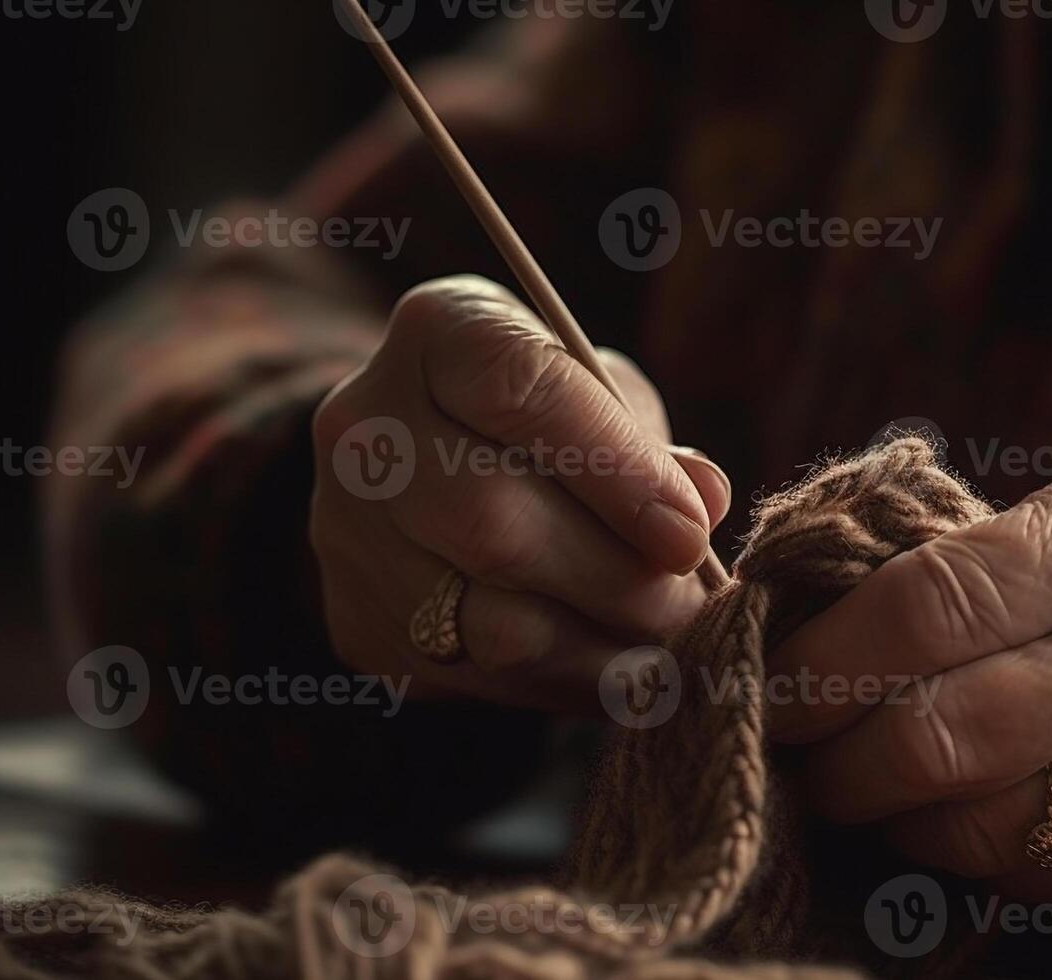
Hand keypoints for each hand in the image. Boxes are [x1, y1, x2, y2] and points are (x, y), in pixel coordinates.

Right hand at [310, 275, 728, 711]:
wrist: (428, 478)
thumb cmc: (547, 421)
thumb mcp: (605, 397)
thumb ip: (651, 443)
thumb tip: (703, 501)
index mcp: (440, 332)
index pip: (519, 390)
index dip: (617, 469)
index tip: (688, 533)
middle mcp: (369, 426)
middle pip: (494, 521)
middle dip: (618, 578)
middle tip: (693, 607)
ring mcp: (348, 531)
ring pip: (487, 620)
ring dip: (600, 645)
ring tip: (667, 645)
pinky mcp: (358, 622)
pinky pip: (481, 676)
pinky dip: (568, 683)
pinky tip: (616, 668)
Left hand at [769, 451, 1051, 903]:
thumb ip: (991, 553)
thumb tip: (827, 615)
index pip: (935, 605)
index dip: (822, 653)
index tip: (764, 670)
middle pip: (941, 736)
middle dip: (828, 753)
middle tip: (784, 740)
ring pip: (975, 829)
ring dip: (884, 812)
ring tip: (852, 776)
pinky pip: (1036, 877)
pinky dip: (966, 849)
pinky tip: (948, 810)